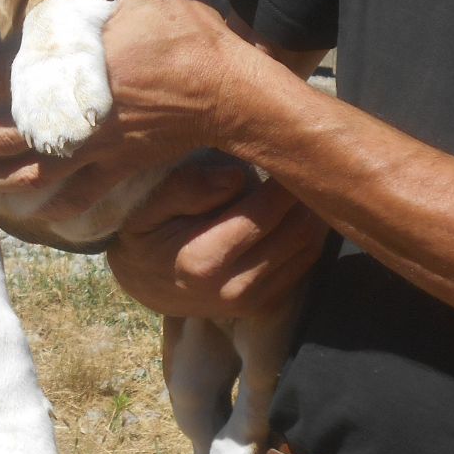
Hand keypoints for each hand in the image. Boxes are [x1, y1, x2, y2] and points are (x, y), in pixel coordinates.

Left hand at [0, 0, 242, 205]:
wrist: (230, 91)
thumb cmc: (188, 37)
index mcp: (77, 70)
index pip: (9, 73)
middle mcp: (77, 116)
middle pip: (9, 137)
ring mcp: (97, 147)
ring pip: (36, 170)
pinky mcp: (121, 165)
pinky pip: (84, 192)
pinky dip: (59, 204)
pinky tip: (38, 213)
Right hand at [107, 160, 327, 319]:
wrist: (141, 284)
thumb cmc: (144, 235)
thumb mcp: (148, 206)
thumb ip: (186, 189)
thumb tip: (237, 177)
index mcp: (202, 262)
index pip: (265, 213)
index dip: (285, 178)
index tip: (289, 147)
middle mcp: (233, 288)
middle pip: (297, 232)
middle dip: (306, 194)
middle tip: (305, 160)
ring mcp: (252, 302)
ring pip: (308, 249)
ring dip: (312, 213)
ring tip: (303, 181)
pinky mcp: (264, 306)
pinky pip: (304, 265)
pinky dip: (307, 235)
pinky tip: (296, 209)